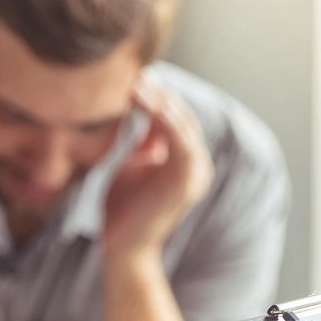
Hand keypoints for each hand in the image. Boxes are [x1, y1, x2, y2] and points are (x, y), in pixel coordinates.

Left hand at [103, 75, 213, 256]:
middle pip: (182, 117)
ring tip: (139, 84)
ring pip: (184, 126)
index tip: (133, 76)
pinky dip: (166, 120)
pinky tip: (148, 103)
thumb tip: (143, 109)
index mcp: (185, 160)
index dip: (157, 96)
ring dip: (162, 102)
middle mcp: (197, 165)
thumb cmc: (124, 208)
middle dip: (160, 94)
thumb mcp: (133, 164)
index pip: (175, 118)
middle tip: (135, 73)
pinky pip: (182, 142)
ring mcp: (196, 173)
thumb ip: (143, 140)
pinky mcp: (187, 182)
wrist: (124, 247)